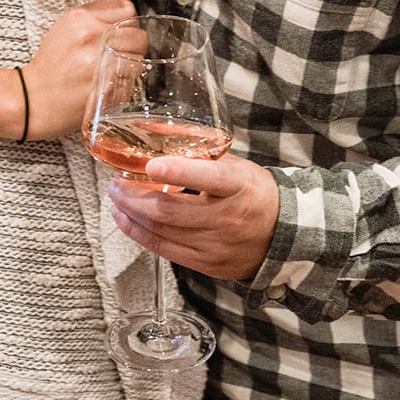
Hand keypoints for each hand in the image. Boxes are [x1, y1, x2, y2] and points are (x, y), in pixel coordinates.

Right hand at [20, 0, 137, 139]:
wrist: (34, 99)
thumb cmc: (50, 65)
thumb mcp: (67, 26)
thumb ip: (97, 10)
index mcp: (81, 19)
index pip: (127, 10)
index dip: (126, 20)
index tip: (121, 28)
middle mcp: (92, 39)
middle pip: (138, 34)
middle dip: (132, 42)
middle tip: (118, 50)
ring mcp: (102, 65)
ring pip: (139, 58)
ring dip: (130, 63)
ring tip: (112, 67)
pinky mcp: (109, 88)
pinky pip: (132, 80)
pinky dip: (125, 81)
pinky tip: (108, 81)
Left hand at [107, 155, 281, 280]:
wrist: (284, 233)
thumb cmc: (254, 193)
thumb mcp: (236, 165)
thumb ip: (200, 153)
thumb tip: (156, 134)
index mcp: (239, 187)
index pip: (209, 179)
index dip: (178, 173)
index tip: (151, 165)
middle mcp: (227, 218)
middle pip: (170, 211)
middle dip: (134, 197)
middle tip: (115, 183)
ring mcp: (217, 246)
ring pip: (162, 232)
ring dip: (132, 215)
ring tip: (116, 199)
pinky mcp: (208, 265)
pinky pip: (165, 251)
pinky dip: (140, 234)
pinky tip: (127, 221)